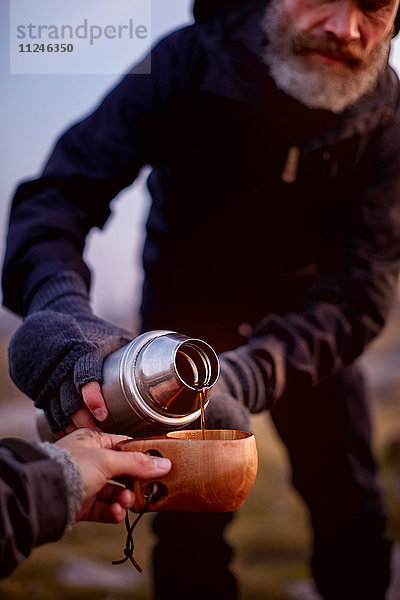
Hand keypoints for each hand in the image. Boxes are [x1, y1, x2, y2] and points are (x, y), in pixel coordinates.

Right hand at [8, 272, 132, 432]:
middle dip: (81, 417)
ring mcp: (49, 374)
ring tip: (83, 437)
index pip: (85, 372)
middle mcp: (64, 362)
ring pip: (56, 405)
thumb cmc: (94, 329)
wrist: (57, 315)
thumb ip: (133, 351)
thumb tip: (168, 366)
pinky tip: (65, 432)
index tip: (101, 412)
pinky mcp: (40, 383)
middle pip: (68, 396)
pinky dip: (56, 422)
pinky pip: (47, 407)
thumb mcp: (114, 334)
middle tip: (95, 433)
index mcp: (84, 348)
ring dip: (69, 423)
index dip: (92, 394)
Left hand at [56, 429, 171, 522]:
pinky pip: (104, 508)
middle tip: (148, 489)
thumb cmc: (70, 466)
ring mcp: (86, 482)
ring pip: (114, 491)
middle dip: (134, 482)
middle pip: (122, 471)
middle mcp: (90, 460)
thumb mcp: (108, 460)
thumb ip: (137, 463)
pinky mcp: (83, 504)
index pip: (125, 446)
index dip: (142, 456)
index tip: (159, 465)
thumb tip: (164, 463)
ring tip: (127, 502)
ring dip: (124, 498)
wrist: (44, 494)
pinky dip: (113, 511)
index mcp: (94, 441)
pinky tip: (118, 512)